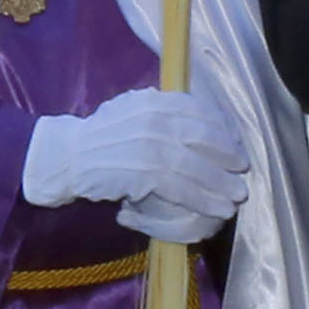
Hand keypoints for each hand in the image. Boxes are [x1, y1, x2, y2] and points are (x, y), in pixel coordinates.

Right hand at [18, 94, 252, 243]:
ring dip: (221, 184)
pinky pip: (181, 187)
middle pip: (204, 137)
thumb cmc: (100, 138)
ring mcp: (149, 145)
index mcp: (154, 100)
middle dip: (228, 156)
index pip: (199, 111)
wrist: (66, 156)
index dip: (223, 130)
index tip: (236, 144)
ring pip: (196, 166)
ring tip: (236, 197)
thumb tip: (199, 126)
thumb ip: (162, 114)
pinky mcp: (143, 172)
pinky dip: (203, 199)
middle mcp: (154, 118)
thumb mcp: (131, 112)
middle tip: (242, 171)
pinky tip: (217, 208)